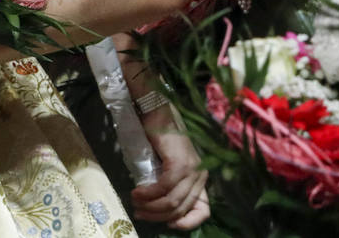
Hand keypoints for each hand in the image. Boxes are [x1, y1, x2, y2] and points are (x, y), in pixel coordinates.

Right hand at [129, 105, 209, 229]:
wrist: (157, 113)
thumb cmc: (161, 140)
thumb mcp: (169, 168)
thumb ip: (171, 186)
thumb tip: (160, 211)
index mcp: (200, 179)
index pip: (204, 211)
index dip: (186, 224)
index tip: (167, 224)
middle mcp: (201, 175)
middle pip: (181, 209)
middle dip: (158, 216)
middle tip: (139, 213)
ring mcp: (192, 169)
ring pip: (172, 201)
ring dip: (150, 207)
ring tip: (135, 202)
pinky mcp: (180, 162)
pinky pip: (164, 187)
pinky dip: (148, 194)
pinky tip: (137, 193)